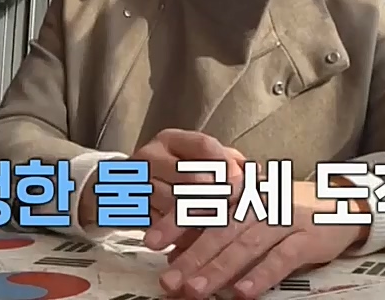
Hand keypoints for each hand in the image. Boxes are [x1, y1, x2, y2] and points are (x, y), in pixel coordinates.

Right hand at [78, 129, 243, 228]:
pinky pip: (161, 225)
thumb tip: (260, 174)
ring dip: (201, 223)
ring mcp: (137, 183)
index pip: (203, 147)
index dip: (225, 166)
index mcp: (171, 140)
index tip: (241, 184)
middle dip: (218, 200)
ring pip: (176, 205)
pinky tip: (195, 244)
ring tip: (221, 235)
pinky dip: (181, 237)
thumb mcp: (198, 161)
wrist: (124, 190)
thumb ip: (228, 163)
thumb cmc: (174, 175)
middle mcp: (150, 156)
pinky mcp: (130, 209)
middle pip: (192, 178)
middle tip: (237, 215)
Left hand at [157, 180, 363, 298]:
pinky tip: (242, 294)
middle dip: (191, 256)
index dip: (175, 221)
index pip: (203, 203)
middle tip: (168, 279)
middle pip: (220, 228)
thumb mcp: (247, 209)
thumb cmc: (281, 209)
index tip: (149, 240)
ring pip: (246, 244)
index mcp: (241, 189)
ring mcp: (284, 218)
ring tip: (195, 290)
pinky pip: (281, 258)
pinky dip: (261, 276)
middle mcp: (259, 200)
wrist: (337, 203)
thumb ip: (214, 226)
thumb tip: (174, 253)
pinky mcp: (308, 238)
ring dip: (218, 269)